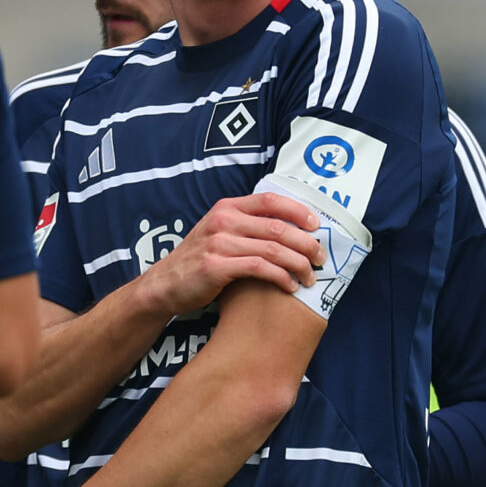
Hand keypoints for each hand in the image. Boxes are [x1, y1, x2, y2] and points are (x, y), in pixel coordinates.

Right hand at [140, 192, 321, 317]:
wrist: (164, 284)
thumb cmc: (198, 260)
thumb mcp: (218, 232)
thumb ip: (246, 225)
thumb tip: (289, 228)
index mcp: (227, 207)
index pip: (271, 200)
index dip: (298, 211)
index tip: (317, 226)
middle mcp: (223, 221)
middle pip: (278, 227)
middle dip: (306, 243)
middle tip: (320, 258)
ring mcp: (218, 243)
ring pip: (273, 249)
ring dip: (298, 264)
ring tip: (310, 277)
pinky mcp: (216, 267)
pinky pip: (259, 268)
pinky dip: (280, 277)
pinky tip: (289, 286)